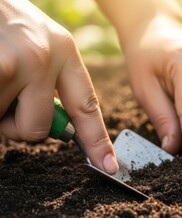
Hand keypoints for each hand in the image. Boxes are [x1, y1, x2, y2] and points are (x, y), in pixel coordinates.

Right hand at [0, 0, 117, 173]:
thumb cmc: (2, 25)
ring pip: (8, 124)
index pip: (87, 105)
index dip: (97, 140)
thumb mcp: (37, 43)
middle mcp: (45, 57)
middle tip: (6, 97)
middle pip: (41, 128)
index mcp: (64, 50)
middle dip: (20, 125)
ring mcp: (16, 63)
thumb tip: (60, 126)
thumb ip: (52, 82)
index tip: (108, 165)